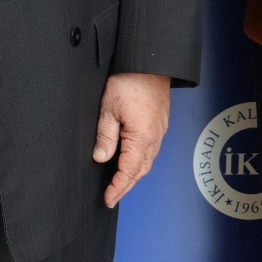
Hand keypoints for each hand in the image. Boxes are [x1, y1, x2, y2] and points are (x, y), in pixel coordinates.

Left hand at [94, 72, 170, 206]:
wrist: (149, 62)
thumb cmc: (129, 81)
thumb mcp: (108, 108)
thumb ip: (105, 136)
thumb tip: (100, 158)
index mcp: (141, 137)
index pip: (129, 171)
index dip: (118, 187)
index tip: (108, 199)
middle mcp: (155, 137)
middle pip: (141, 170)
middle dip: (126, 186)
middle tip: (112, 196)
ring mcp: (160, 131)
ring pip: (148, 161)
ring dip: (135, 175)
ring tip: (120, 183)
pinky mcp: (160, 123)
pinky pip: (152, 149)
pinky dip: (141, 161)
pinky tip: (132, 161)